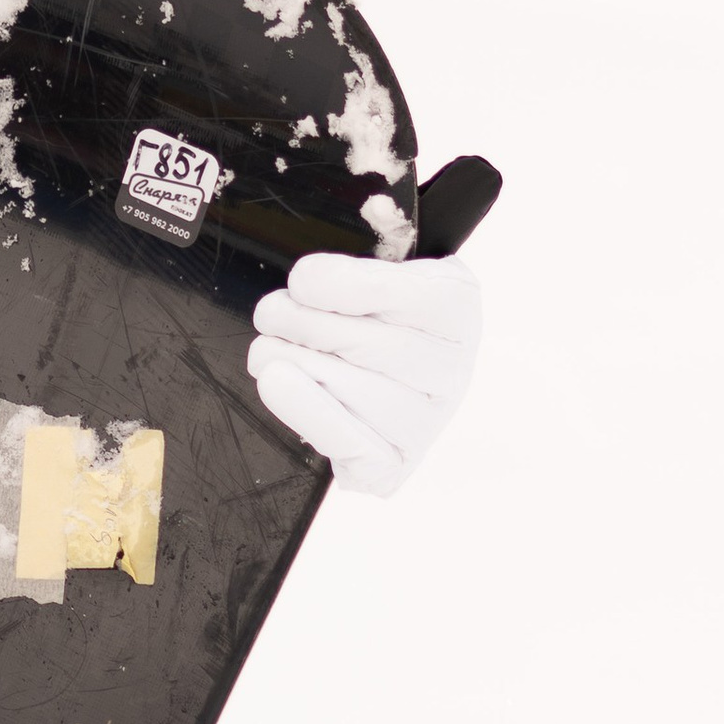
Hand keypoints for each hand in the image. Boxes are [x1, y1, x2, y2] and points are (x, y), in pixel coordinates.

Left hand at [247, 250, 481, 498]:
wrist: (390, 390)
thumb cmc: (380, 319)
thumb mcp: (387, 269)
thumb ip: (366, 257)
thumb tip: (312, 275)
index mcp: (456, 304)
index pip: (403, 293)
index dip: (345, 286)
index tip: (302, 279)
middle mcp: (452, 368)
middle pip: (363, 342)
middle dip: (300, 322)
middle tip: (270, 313)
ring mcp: (424, 423)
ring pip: (343, 385)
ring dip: (287, 360)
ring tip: (268, 350)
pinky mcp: (391, 465)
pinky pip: (346, 440)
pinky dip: (305, 410)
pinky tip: (279, 383)